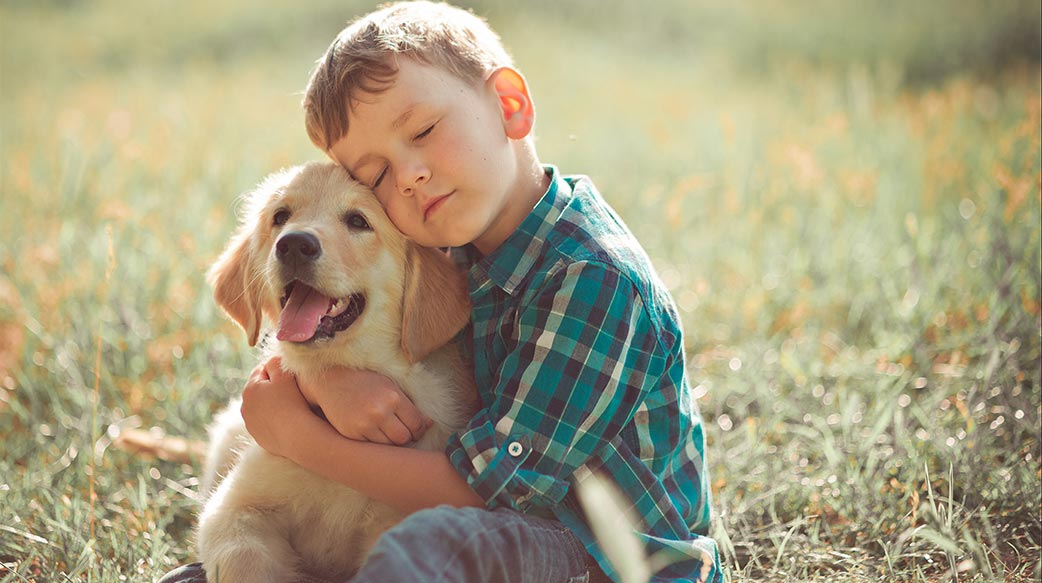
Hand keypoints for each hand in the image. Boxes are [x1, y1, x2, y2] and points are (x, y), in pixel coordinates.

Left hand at [240, 356, 315, 457]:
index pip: (261, 370)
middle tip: (291, 389)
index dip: (277, 369)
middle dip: (272, 387)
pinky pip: (265, 422)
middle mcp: (245, 406)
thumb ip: (275, 362)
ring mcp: (250, 423)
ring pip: (261, 407)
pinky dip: (272, 419)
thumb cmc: (292, 402)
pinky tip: (286, 420)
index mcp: (249, 388)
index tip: (290, 374)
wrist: (297, 435)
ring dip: (271, 404)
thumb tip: (271, 360)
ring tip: (289, 405)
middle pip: (259, 389)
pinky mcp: (258, 436)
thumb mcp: (285, 375)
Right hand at [298, 367, 431, 445]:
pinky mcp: (352, 434)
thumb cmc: (366, 382)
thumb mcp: (391, 387)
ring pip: (389, 446)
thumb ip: (410, 406)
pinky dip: (376, 444)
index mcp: (393, 397)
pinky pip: (372, 447)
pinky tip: (374, 433)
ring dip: (392, 442)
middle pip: (404, 438)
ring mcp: (364, 424)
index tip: (416, 428)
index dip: (420, 429)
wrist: (332, 380)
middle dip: (407, 437)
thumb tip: (430, 424)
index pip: (417, 424)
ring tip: (388, 432)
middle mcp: (380, 412)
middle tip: (403, 432)